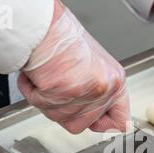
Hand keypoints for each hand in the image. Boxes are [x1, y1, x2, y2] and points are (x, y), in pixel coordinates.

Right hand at [18, 1, 129, 133]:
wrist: (45, 25)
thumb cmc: (65, 41)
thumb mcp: (95, 68)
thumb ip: (98, 95)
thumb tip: (94, 118)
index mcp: (116, 82)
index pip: (120, 121)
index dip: (103, 125)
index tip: (95, 124)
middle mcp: (104, 89)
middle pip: (82, 125)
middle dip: (65, 110)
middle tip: (59, 89)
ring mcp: (85, 92)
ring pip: (60, 118)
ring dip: (47, 101)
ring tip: (48, 78)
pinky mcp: (63, 92)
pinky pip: (40, 105)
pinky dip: (32, 92)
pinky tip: (38, 76)